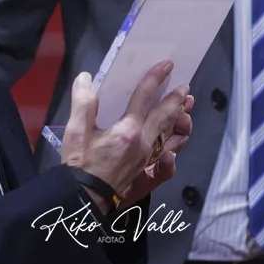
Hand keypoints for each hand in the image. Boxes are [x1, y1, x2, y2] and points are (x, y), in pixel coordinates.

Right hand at [60, 61, 191, 209]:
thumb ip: (83, 103)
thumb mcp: (76, 132)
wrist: (86, 199)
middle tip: (186, 86)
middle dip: (176, 99)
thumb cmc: (80, 165)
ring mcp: (148, 157)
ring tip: (186, 109)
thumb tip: (86, 78)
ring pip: (170, 135)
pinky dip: (175, 144)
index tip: (167, 64)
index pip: (145, 97)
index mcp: (128, 130)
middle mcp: (144, 143)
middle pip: (166, 116)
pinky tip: (176, 140)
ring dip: (179, 119)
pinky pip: (167, 154)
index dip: (156, 78)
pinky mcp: (146, 169)